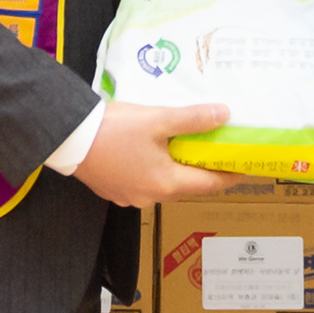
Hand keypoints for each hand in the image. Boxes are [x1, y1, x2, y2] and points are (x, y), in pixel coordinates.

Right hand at [71, 101, 247, 205]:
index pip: (210, 184)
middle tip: (214, 149)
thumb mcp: (158, 120)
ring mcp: (130, 197)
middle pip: (186, 184)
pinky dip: (153, 169)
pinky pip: (143, 182)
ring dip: (175, 168)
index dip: (229, 176)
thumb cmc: (114, 129)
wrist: (69, 138)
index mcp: (166, 183)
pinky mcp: (114, 190)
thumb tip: (224, 115)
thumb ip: (193, 120)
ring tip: (183, 146)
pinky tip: (151, 151)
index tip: (244, 168)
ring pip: (163, 183)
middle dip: (201, 168)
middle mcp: (151, 197)